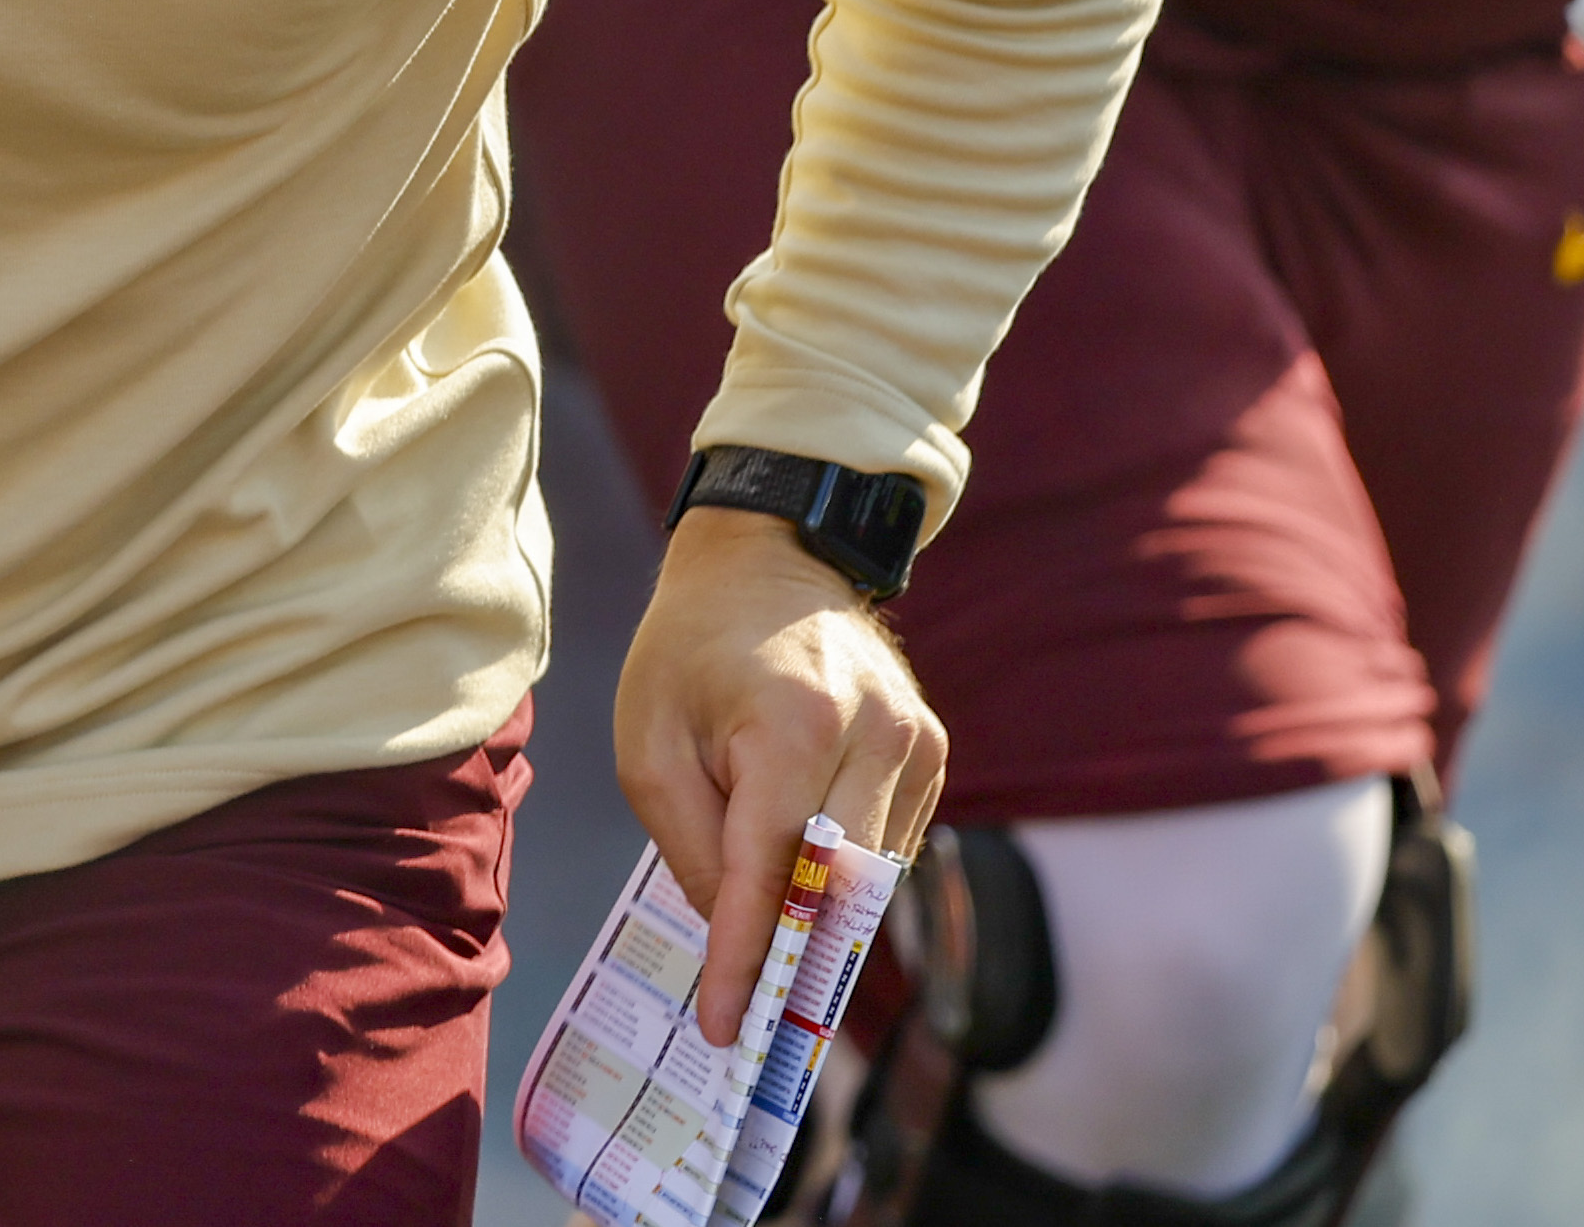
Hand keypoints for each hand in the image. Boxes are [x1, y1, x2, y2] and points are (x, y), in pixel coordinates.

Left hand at [618, 506, 943, 1047]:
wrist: (769, 559)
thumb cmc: (691, 650)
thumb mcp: (650, 744)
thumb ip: (691, 846)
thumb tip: (735, 930)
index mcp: (796, 722)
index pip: (774, 869)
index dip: (746, 957)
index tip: (727, 1025)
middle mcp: (875, 733)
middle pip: (839, 886)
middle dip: (793, 955)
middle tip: (751, 1017)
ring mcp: (916, 742)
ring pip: (872, 875)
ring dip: (822, 917)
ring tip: (767, 948)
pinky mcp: (933, 752)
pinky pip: (890, 846)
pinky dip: (848, 876)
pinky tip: (807, 873)